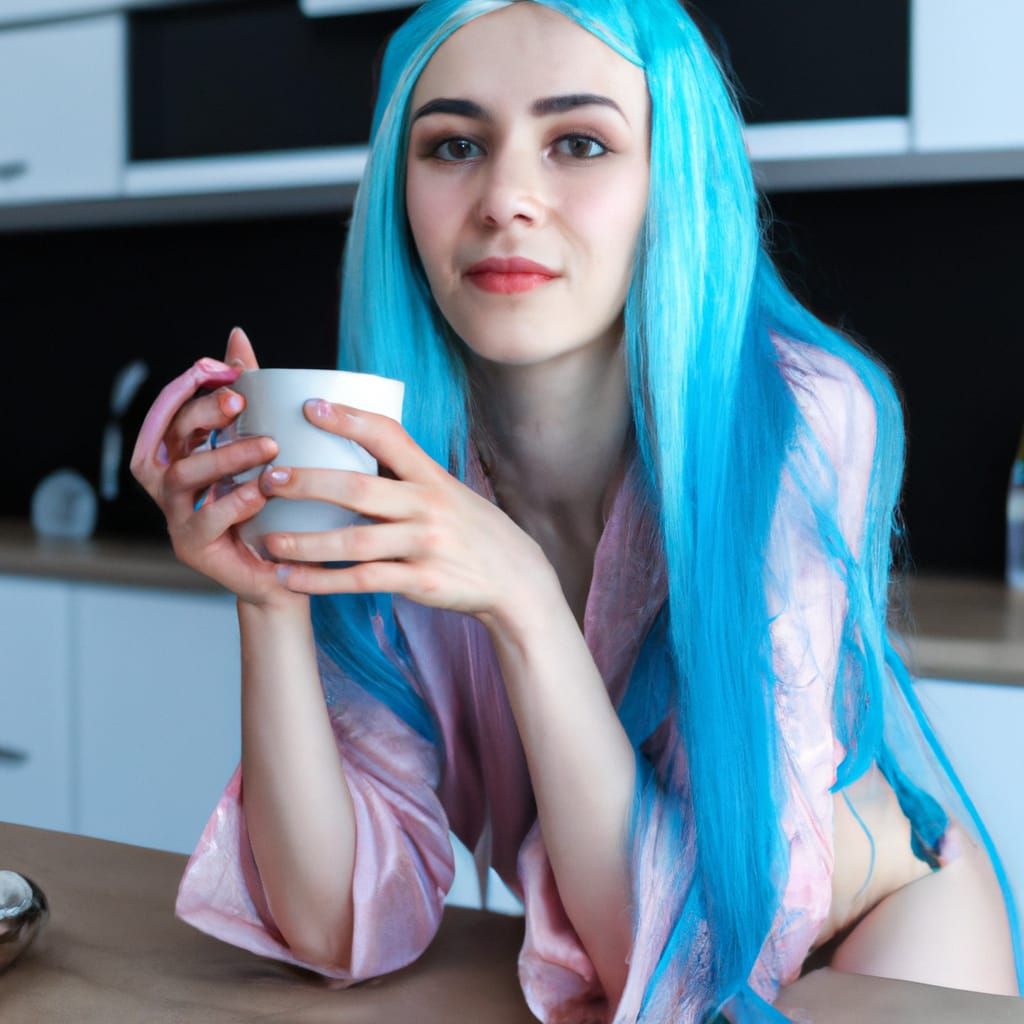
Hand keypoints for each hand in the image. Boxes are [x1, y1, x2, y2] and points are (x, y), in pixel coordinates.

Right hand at [130, 327, 302, 610]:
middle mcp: (171, 487)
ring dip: (223, 453)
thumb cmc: (273, 505)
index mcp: (181, 458)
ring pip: (182, 478)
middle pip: (170, 441)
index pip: (166, 416)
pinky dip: (234, 500)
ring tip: (268, 444)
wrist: (288, 569)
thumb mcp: (261, 447)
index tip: (216, 367)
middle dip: (201, 413)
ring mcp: (177, 518)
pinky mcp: (195, 548)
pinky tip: (263, 489)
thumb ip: (245, 396)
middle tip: (240, 399)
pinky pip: (205, 519)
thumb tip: (236, 338)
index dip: (183, 388)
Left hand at [257, 399, 556, 626]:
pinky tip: (290, 580)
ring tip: (267, 540)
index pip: (388, 435)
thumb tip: (354, 447)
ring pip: (354, 542)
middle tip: (268, 479)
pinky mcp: (421, 582)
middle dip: (308, 483)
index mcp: (432, 477)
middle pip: (358, 489)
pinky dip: (322, 582)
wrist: (516, 579)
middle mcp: (428, 507)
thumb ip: (407, 474)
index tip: (308, 406)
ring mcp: (425, 546)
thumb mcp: (449, 491)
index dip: (348, 418)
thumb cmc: (471, 530)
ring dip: (305, 541)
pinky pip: (362, 582)